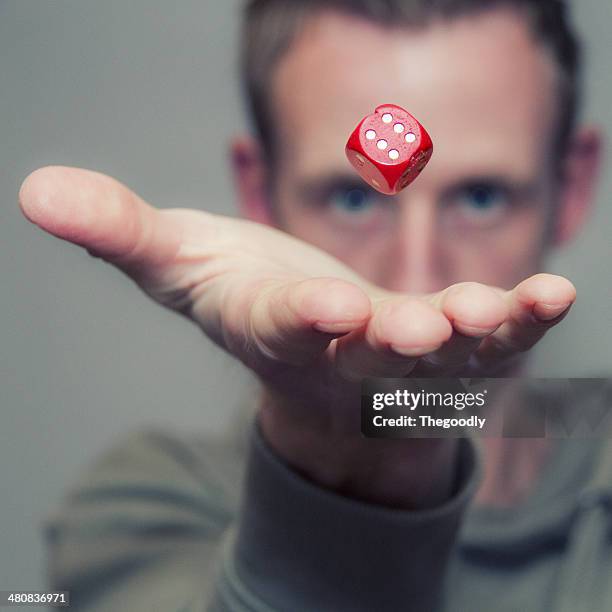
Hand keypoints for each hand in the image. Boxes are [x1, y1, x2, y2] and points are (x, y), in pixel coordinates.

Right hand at [19, 166, 575, 507]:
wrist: (313, 346)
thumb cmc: (244, 302)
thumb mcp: (181, 265)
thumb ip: (120, 231)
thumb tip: (35, 190)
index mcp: (275, 327)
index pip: (284, 324)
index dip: (301, 317)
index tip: (323, 307)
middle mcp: (343, 350)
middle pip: (370, 347)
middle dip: (394, 341)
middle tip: (422, 332)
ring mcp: (403, 351)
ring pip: (445, 350)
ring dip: (476, 332)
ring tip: (507, 308)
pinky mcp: (450, 339)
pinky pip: (494, 333)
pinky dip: (523, 317)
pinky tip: (555, 293)